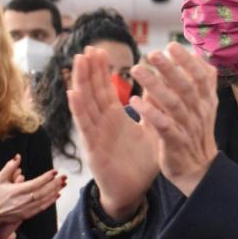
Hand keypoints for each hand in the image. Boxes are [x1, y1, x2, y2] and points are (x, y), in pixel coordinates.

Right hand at [0, 155, 62, 238]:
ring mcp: (26, 208)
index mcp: (17, 191)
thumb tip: (18, 156)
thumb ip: (9, 167)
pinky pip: (42, 207)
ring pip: (44, 199)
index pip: (35, 183)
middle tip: (64, 177)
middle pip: (43, 191)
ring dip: (55, 191)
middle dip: (55, 183)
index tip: (55, 172)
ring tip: (64, 184)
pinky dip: (51, 201)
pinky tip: (57, 195)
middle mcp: (23, 200)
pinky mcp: (28, 214)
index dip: (46, 177)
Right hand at [69, 47, 158, 221]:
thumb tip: (164, 89)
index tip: (100, 50)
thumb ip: (156, 112)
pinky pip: (84, 125)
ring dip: (81, 82)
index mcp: (115, 119)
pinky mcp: (92, 147)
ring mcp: (95, 134)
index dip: (102, 71)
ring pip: (86, 103)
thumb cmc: (140, 164)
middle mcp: (102, 123)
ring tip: (79, 61)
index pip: (106, 90)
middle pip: (93, 92)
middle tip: (88, 47)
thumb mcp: (153, 133)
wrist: (133, 191)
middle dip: (90, 70)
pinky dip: (78, 109)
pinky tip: (73, 93)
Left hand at [129, 42, 218, 196]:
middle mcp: (199, 112)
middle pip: (186, 87)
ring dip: (155, 86)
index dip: (188, 61)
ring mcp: (188, 127)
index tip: (172, 45)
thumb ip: (201, 83)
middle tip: (152, 53)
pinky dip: (150, 113)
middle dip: (170, 69)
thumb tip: (199, 57)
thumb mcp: (204, 106)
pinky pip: (163, 126)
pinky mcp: (175, 143)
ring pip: (173, 104)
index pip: (201, 77)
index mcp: (206, 101)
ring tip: (137, 70)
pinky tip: (135, 102)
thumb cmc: (195, 133)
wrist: (198, 169)